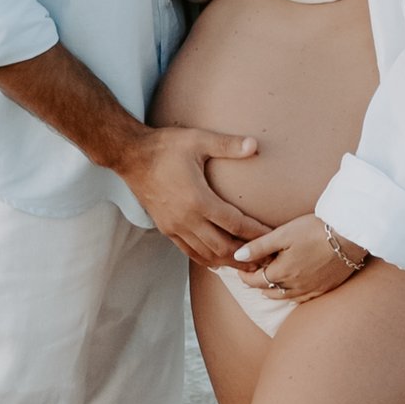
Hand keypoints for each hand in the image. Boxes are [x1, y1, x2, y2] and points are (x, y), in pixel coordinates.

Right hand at [120, 123, 256, 264]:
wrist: (131, 156)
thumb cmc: (166, 146)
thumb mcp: (198, 140)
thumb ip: (227, 144)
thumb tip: (254, 145)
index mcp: (198, 199)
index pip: (235, 224)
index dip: (256, 233)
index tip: (273, 236)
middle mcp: (187, 219)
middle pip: (223, 247)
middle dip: (246, 255)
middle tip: (266, 259)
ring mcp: (175, 227)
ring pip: (207, 254)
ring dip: (229, 261)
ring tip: (248, 264)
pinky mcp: (166, 229)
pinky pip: (190, 252)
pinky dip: (208, 259)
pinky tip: (219, 260)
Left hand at [228, 214, 362, 304]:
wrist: (349, 236)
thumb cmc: (315, 230)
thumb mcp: (283, 234)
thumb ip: (259, 247)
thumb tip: (237, 256)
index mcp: (283, 273)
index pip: (256, 281)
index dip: (245, 276)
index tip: (240, 270)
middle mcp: (296, 286)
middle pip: (270, 291)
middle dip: (259, 284)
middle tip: (254, 275)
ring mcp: (312, 290)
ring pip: (286, 297)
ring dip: (275, 291)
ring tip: (270, 283)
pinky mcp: (326, 289)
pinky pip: (304, 299)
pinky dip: (293, 295)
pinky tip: (293, 288)